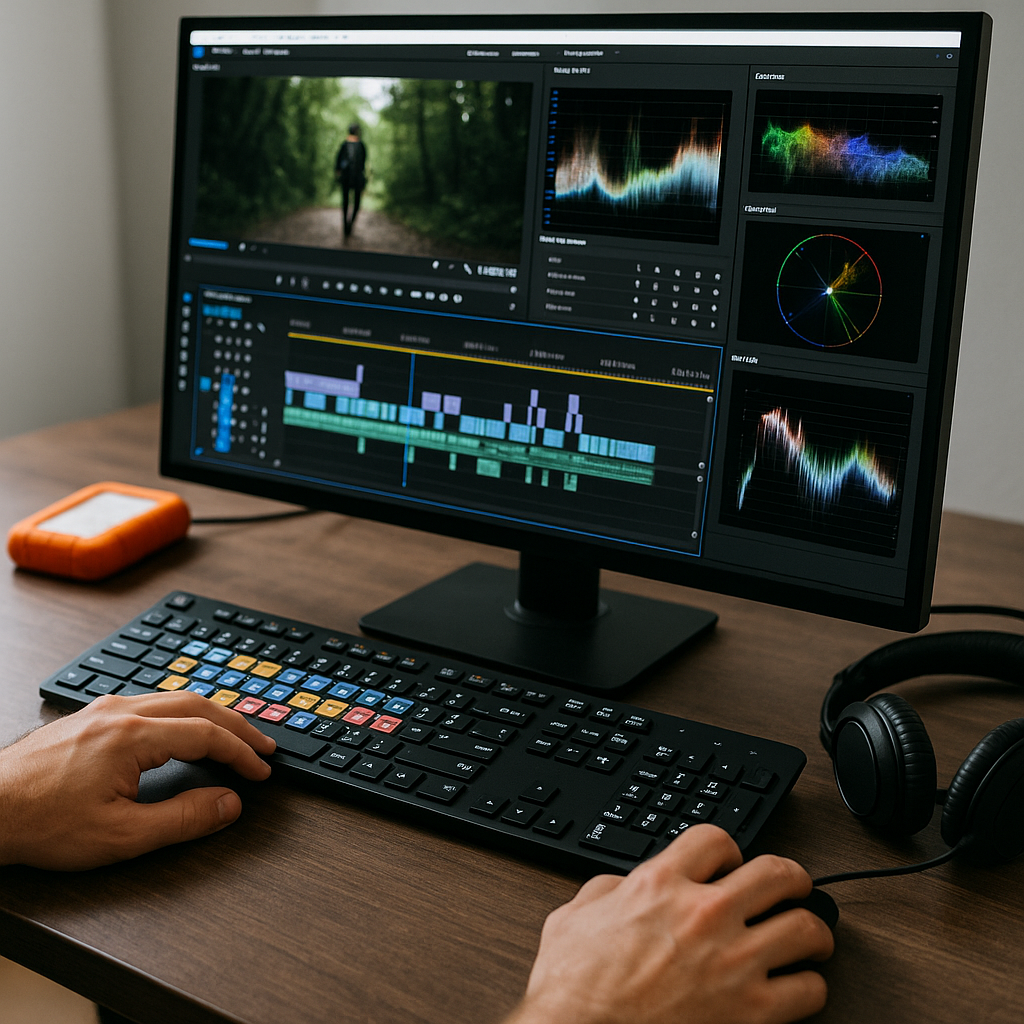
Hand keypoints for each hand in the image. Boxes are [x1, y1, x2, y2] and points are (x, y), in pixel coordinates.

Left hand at [0, 691, 275, 869]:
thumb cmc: (41, 823)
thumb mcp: (120, 836)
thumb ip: (183, 819)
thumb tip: (228, 804)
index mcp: (133, 736)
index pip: (207, 735)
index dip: (241, 753)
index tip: (261, 771)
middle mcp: (121, 713)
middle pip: (199, 705)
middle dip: (237, 726)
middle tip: (263, 747)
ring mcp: (104, 710)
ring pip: (175, 698)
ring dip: (212, 716)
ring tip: (233, 735)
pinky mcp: (90, 716)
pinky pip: (152, 702)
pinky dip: (184, 713)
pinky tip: (185, 728)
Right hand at [508, 824, 832, 1023]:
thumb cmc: (574, 989)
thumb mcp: (574, 917)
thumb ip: (608, 891)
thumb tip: (623, 887)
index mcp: (660, 885)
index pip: (716, 839)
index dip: (727, 848)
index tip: (731, 862)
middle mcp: (704, 915)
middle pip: (777, 872)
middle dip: (791, 877)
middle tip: (792, 886)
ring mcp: (733, 964)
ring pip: (805, 928)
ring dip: (812, 929)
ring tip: (810, 935)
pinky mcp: (751, 1013)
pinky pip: (808, 991)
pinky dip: (809, 987)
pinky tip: (798, 988)